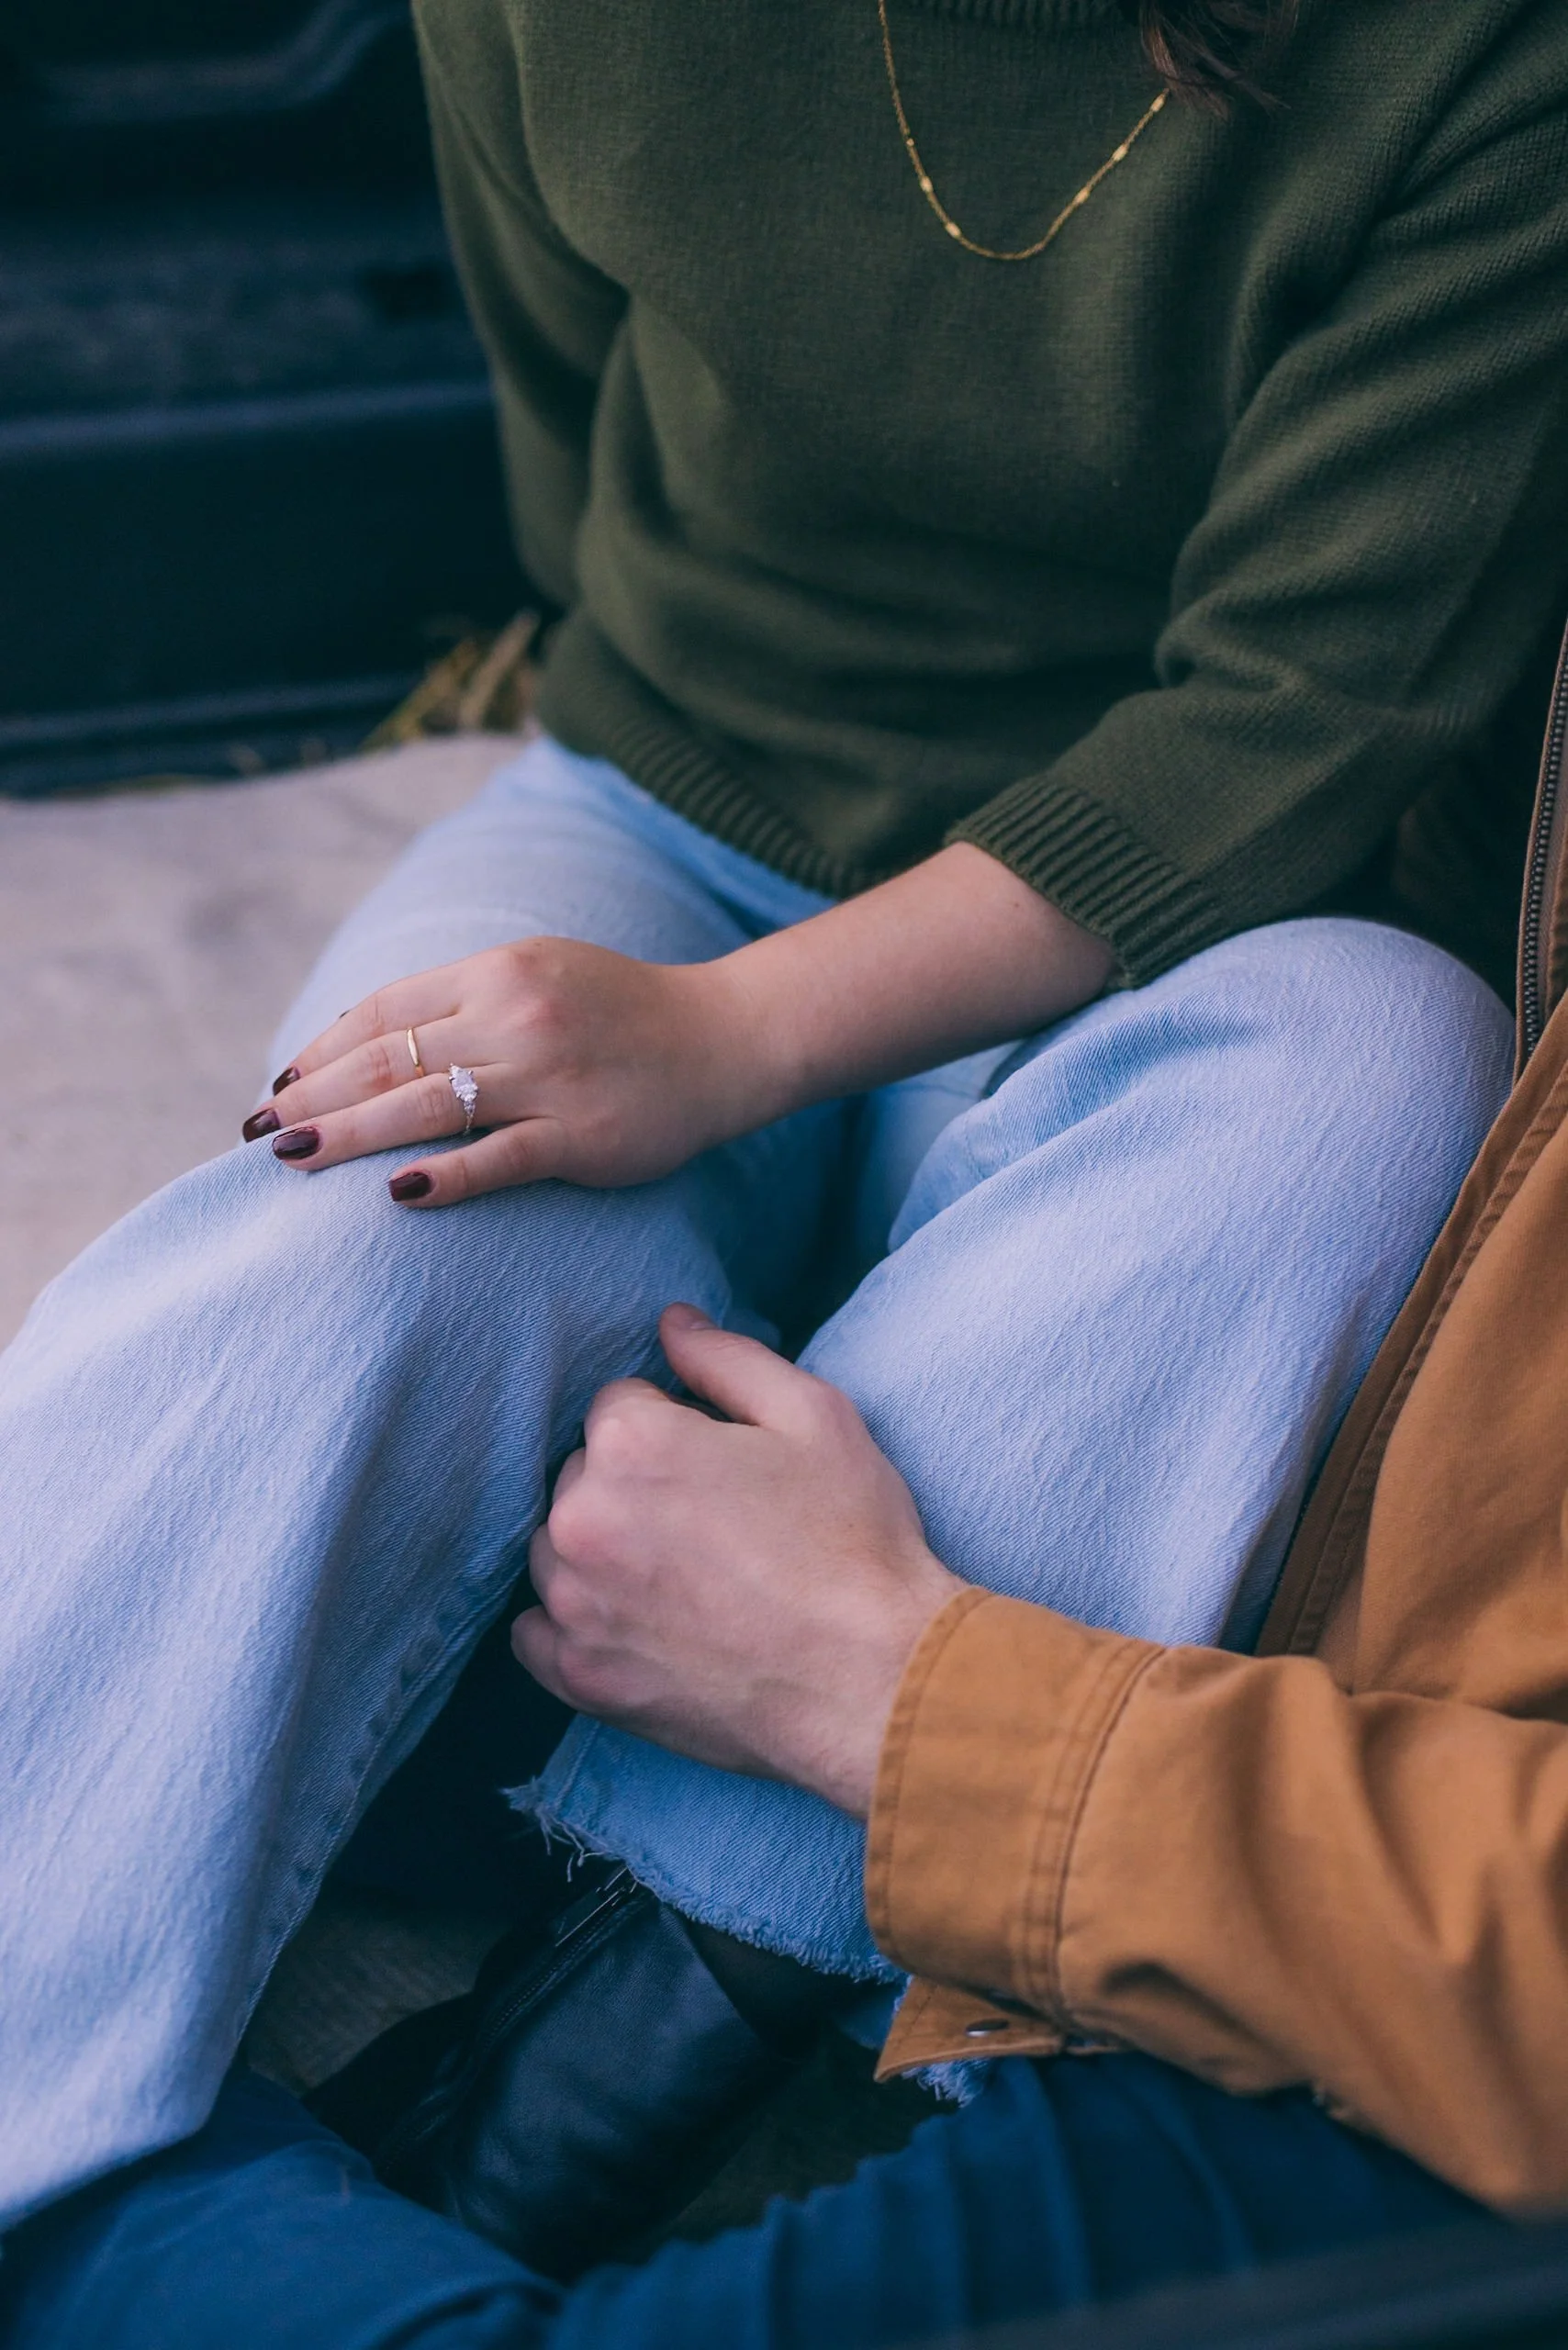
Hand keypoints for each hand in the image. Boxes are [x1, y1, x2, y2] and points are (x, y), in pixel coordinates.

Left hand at [249, 939, 766, 1204]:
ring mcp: (547, 1075)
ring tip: (292, 1158)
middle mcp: (514, 1015)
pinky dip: (446, 1175)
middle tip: (259, 1133)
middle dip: (312, 1096)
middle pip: (388, 1058)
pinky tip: (397, 1193)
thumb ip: (464, 999)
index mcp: (497, 970)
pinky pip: (500, 1157)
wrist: (725, 1038)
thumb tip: (374, 1041)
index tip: (278, 1085)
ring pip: (425, 1106)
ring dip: (348, 1134)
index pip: (384, 1010)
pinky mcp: (581, 1133)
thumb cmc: (624, 1012)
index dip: (321, 1050)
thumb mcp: (540, 973)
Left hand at [514, 1305, 966, 1816]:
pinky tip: (633, 1623)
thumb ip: (726, 1359)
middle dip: (632, 1485)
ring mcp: (575, 1605)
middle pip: (581, 1474)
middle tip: (711, 1524)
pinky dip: (573, 1623)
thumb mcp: (814, 1416)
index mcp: (632, 1445)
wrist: (875, 1681)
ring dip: (599, 1550)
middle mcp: (582, 1520)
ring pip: (554, 1548)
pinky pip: (535, 1633)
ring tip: (681, 1576)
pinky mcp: (580, 1678)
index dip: (675, 1427)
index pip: (618, 1406)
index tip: (722, 1465)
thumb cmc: (854, 1542)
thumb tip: (670, 1323)